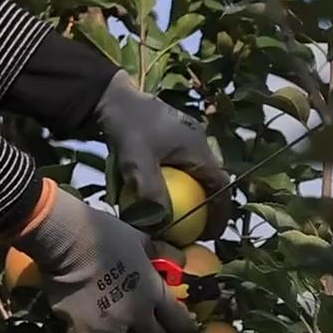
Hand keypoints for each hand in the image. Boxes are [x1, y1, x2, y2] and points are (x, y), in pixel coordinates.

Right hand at [13, 182, 197, 332]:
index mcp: (152, 293)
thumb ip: (160, 254)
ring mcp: (109, 330)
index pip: (180, 323)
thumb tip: (179, 261)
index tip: (184, 327)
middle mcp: (135, 317)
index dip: (185, 327)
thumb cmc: (103, 233)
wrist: (64, 239)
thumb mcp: (140, 239)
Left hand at [95, 73, 230, 240]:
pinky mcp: (174, 135)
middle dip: (207, 207)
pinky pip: (184, 164)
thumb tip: (162, 223)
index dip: (220, 213)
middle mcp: (200, 142)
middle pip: (211, 181)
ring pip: (198, 172)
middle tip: (194, 230)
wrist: (112, 97)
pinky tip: (162, 191)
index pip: (220, 187)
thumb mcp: (136, 162)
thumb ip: (151, 192)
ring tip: (179, 215)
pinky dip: (179, 181)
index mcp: (199, 149)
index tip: (210, 235)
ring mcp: (188, 137)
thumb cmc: (127, 127)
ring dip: (193, 194)